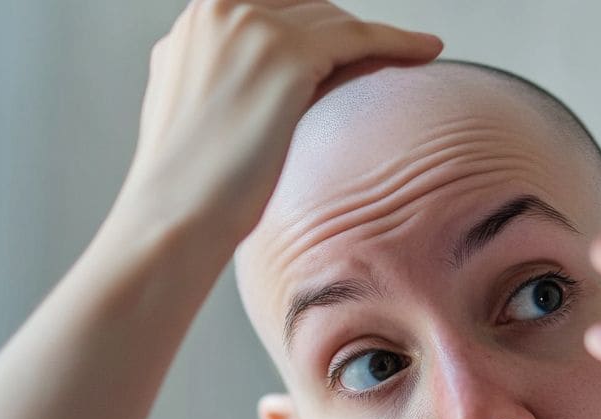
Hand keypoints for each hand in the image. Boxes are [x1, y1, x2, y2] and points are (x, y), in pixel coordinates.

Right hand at [111, 0, 442, 250]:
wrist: (173, 215)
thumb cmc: (186, 189)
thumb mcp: (191, 111)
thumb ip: (221, 79)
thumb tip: (258, 90)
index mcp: (194, 22)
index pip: (270, 5)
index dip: (310, 27)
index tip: (340, 46)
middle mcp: (218, 11)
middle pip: (304, 7)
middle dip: (342, 34)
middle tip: (378, 57)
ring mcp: (251, 27)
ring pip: (333, 20)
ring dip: (373, 40)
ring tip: (409, 53)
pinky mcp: (284, 53)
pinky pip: (359, 38)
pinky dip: (398, 41)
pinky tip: (427, 50)